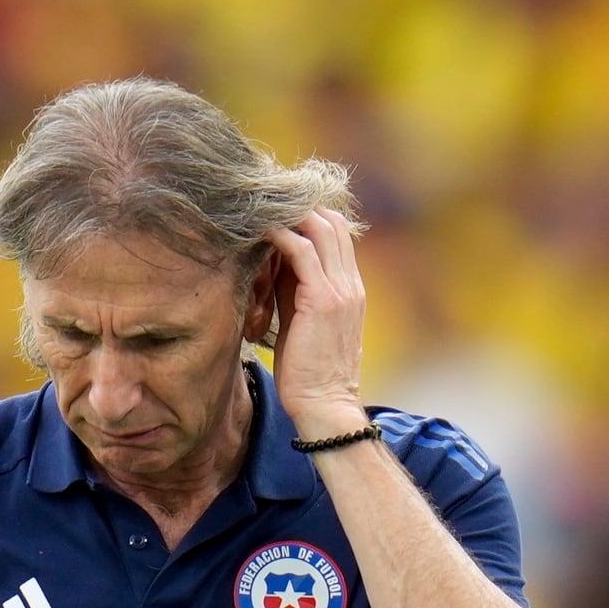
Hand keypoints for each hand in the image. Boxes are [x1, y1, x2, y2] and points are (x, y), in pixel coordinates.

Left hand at [264, 208, 368, 437]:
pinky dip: (281, 234)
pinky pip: (302, 250)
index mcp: (349, 289)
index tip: (276, 210)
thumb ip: (295, 292)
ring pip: (320, 228)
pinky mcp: (323, 299)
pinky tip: (259, 230)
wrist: (325, 406)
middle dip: (297, 206)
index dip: (308, 216)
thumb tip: (273, 266)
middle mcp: (350, 284)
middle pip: (332, 221)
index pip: (336, 234)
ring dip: (288, 214)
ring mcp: (340, 290)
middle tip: (263, 201)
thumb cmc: (309, 373)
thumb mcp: (304, 323)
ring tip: (259, 208)